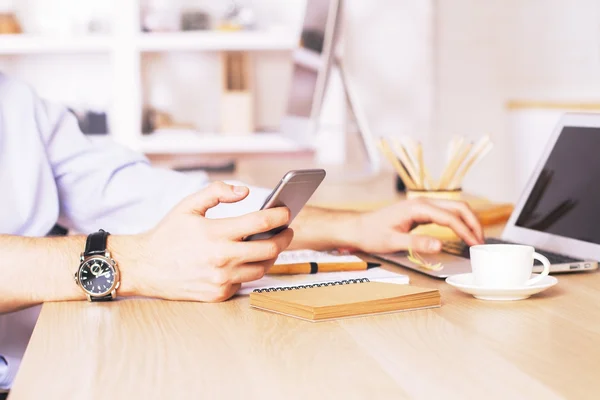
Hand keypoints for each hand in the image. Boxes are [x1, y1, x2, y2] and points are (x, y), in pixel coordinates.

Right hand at [121, 182, 292, 301]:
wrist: (145, 267)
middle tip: (287, 230)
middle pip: (270, 249)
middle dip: (284, 237)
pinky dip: (250, 270)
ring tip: (271, 244)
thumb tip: (244, 191)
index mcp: (216, 233)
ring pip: (262, 268)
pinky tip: (247, 259)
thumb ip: (217, 192)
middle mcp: (221, 258)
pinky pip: (245, 282)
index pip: (261, 222)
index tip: (287, 211)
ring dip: (270, 255)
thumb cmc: (168, 234)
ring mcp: (221, 279)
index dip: (280, 216)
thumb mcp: (188, 205)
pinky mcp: (219, 294)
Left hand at [347, 197, 483, 253]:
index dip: (466, 231)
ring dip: (469, 221)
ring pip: (455, 209)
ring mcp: (423, 206)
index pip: (450, 217)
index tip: (476, 245)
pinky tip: (463, 234)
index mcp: (417, 208)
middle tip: (482, 242)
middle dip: (474, 223)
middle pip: (459, 207)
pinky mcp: (421, 212)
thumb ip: (417, 243)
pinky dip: (459, 222)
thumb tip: (440, 245)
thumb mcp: (393, 242)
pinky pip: (446, 213)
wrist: (358, 227)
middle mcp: (423, 203)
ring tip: (477, 239)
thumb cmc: (372, 234)